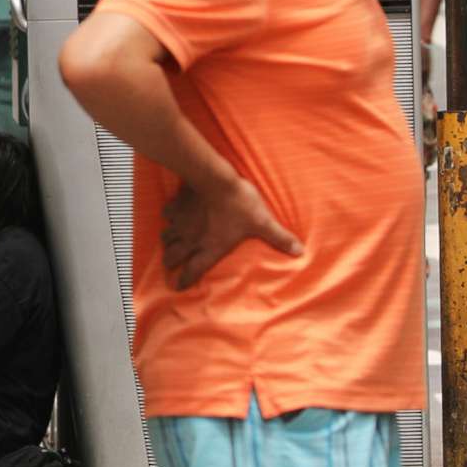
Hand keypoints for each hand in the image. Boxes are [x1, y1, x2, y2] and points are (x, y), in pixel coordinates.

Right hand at [159, 175, 301, 290]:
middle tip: (168, 266)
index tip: (179, 287)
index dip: (185, 280)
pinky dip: (168, 217)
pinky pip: (167, 214)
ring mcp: (182, 223)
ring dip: (167, 242)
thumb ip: (279, 237)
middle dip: (170, 263)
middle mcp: (192, 239)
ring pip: (167, 237)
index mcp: (210, 247)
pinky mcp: (177, 206)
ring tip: (168, 243)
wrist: (215, 179)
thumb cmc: (239, 204)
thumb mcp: (262, 222)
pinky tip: (171, 215)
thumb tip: (300, 251)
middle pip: (173, 256)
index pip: (194, 270)